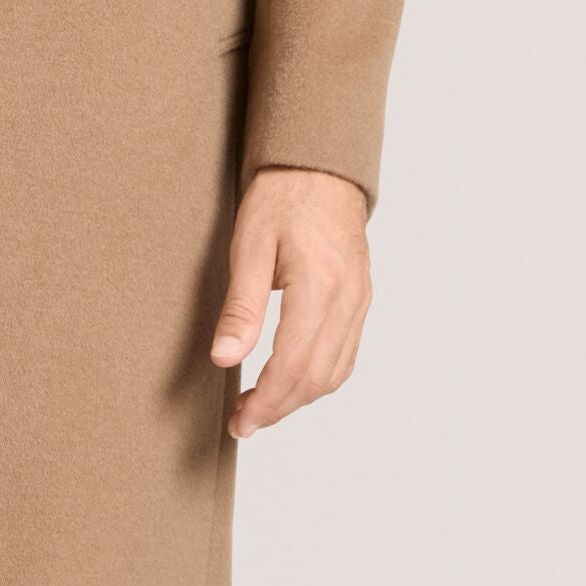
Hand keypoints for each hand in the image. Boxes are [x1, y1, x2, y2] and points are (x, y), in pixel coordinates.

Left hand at [209, 167, 371, 437]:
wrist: (319, 164)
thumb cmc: (282, 195)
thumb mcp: (250, 244)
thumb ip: (241, 306)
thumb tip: (225, 358)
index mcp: (320, 286)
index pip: (294, 365)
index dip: (266, 401)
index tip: (241, 421)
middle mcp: (348, 299)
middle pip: (317, 377)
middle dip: (280, 408)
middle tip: (244, 422)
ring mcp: (360, 300)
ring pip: (336, 372)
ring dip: (300, 398)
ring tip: (262, 406)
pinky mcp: (360, 298)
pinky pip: (346, 353)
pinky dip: (320, 377)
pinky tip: (293, 380)